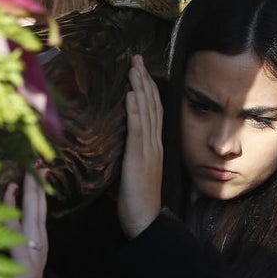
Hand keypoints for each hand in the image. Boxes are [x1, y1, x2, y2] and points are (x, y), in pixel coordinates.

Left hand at [0, 174, 47, 277]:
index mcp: (29, 257)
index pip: (32, 220)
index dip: (30, 197)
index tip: (25, 176)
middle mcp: (35, 255)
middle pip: (39, 213)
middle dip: (37, 188)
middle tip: (34, 164)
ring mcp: (32, 259)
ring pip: (33, 217)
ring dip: (31, 192)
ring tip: (28, 170)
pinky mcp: (25, 265)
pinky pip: (18, 232)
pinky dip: (14, 212)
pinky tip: (9, 193)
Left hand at [118, 55, 162, 237]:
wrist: (145, 220)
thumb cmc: (137, 200)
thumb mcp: (134, 170)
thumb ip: (132, 153)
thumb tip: (122, 141)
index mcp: (153, 146)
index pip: (152, 111)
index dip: (147, 89)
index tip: (139, 70)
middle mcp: (154, 143)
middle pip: (151, 105)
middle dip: (144, 80)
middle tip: (135, 58)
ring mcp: (148, 149)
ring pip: (146, 112)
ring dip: (140, 88)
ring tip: (133, 68)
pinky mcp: (139, 157)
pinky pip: (138, 129)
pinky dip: (135, 110)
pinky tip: (131, 95)